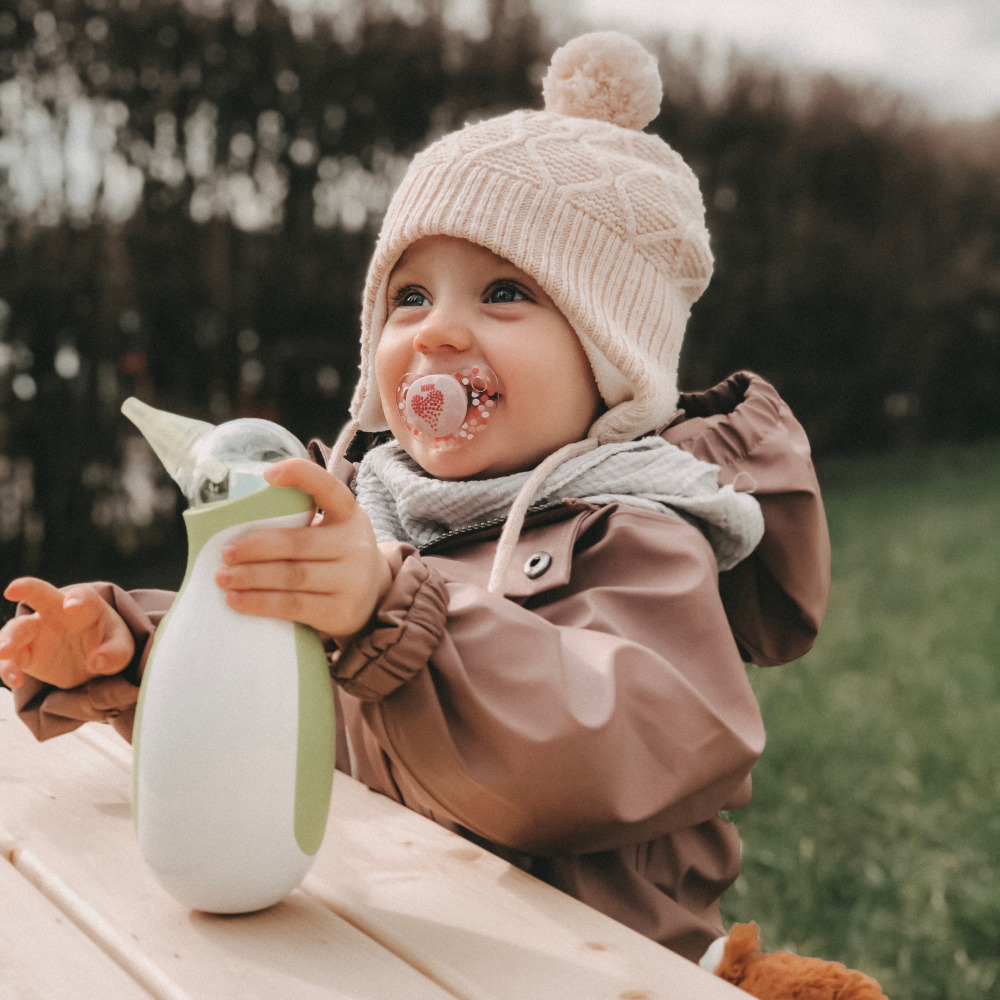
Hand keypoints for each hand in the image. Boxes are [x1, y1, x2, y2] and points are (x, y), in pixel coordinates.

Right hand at [0, 579, 135, 689]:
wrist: (92, 661)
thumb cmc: (109, 644)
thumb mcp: (122, 649)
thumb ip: (115, 653)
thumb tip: (97, 662)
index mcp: (86, 605)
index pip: (81, 595)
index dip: (76, 598)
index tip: (72, 606)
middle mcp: (56, 612)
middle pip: (38, 595)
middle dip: (25, 589)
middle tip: (12, 590)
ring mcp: (37, 632)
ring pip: (16, 629)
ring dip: (7, 638)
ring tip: (4, 652)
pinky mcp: (25, 654)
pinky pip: (10, 659)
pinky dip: (8, 668)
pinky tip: (16, 680)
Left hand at [214, 459, 391, 641]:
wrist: (371, 599)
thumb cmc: (334, 559)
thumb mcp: (330, 532)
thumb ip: (299, 524)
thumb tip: (236, 525)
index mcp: (349, 515)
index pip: (329, 488)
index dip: (302, 476)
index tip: (269, 474)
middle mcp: (355, 545)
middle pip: (298, 543)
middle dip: (256, 547)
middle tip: (226, 552)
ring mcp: (352, 580)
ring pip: (292, 576)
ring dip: (251, 577)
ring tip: (222, 577)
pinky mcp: (341, 611)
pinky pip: (293, 606)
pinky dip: (260, 603)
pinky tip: (237, 601)